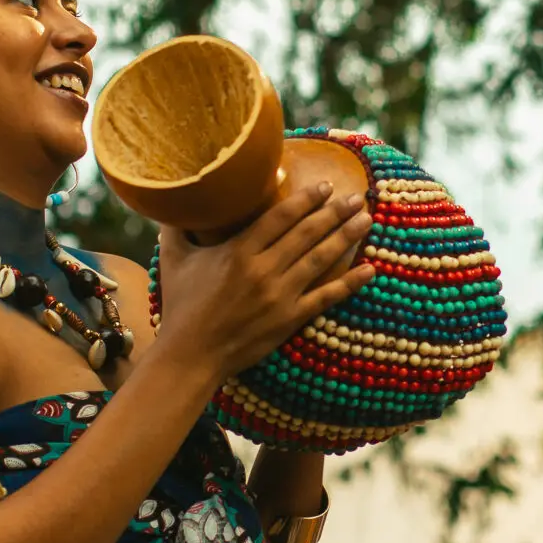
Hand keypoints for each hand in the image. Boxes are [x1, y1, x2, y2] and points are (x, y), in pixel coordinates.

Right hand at [155, 183, 374, 376]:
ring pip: (320, 259)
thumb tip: (174, 198)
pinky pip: (326, 297)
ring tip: (366, 220)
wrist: (191, 356)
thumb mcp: (173, 260)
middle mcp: (263, 270)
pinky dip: (349, 283)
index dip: (306, 200)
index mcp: (238, 252)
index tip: (325, 186)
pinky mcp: (289, 319)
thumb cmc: (181, 306)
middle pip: (307, 234)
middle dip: (335, 213)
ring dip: (345, 237)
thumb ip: (176, 227)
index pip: (280, 217)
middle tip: (358, 197)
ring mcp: (280, 296)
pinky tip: (369, 270)